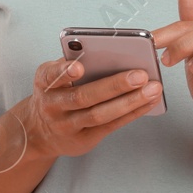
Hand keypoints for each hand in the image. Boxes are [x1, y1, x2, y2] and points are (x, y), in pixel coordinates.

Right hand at [22, 53, 163, 159]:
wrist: (40, 131)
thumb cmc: (54, 94)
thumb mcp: (53, 76)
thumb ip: (72, 64)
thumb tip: (108, 52)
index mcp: (44, 83)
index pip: (50, 76)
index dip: (63, 72)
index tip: (79, 67)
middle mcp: (52, 106)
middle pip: (83, 97)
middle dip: (114, 86)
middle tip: (139, 75)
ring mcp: (67, 126)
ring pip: (100, 114)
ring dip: (130, 101)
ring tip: (152, 89)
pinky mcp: (83, 140)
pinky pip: (111, 125)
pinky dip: (132, 113)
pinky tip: (148, 102)